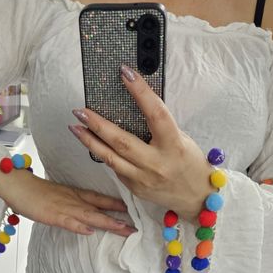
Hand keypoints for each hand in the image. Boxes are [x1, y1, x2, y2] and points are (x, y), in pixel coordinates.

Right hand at [0, 167, 136, 236]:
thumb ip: (73, 203)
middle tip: (137, 226)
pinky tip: (89, 230)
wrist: (14, 183)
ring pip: (90, 215)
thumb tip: (87, 217)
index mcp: (76, 194)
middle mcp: (74, 200)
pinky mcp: (51, 215)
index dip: (118, 205)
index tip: (135, 211)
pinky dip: (78, 226)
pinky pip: (67, 221)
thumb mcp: (58, 195)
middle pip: (101, 208)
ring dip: (107, 223)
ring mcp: (64, 207)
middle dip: (120, 218)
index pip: (101, 199)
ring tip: (123, 229)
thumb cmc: (34, 190)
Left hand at [69, 64, 213, 220]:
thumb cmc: (191, 164)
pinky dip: (105, 155)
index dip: (140, 92)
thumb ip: (159, 127)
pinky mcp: (135, 189)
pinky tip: (95, 144)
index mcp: (174, 145)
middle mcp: (157, 164)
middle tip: (80, 110)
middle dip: (97, 124)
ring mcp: (144, 179)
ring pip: (110, 158)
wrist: (196, 198)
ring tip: (75, 127)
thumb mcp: (182, 139)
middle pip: (121, 141)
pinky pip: (116, 169)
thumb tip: (135, 105)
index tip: (126, 73)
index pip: (156, 114)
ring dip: (90, 141)